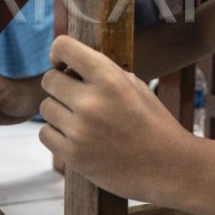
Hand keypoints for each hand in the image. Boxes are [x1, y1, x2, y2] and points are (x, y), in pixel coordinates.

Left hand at [38, 35, 192, 201]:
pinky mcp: (73, 155)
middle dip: (60, 85)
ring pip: (45, 108)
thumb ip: (103, 72)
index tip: (61, 62)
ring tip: (81, 120)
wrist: (170, 167)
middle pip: (48, 80)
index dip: (59, 52)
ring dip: (59, 112)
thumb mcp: (135, 86)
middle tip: (75, 96)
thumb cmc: (153, 123)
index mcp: (109, 78)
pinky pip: (45, 134)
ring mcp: (80, 130)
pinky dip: (56, 135)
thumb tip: (70, 63)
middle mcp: (91, 101)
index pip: (64, 47)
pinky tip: (77, 138)